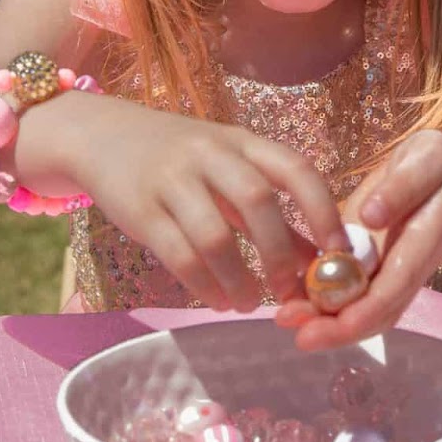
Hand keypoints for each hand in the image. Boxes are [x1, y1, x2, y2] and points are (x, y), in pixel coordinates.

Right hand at [69, 98, 347, 311]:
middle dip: (279, 254)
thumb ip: (275, 214)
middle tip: (289, 292)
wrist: (102, 136)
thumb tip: (319, 261)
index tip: (338, 254)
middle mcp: (210, 153)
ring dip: (239, 279)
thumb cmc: (182, 160)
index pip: (295, 169)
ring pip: (215, 236)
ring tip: (247, 304)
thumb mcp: (231, 172)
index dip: (323, 212)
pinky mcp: (141, 210)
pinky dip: (204, 286)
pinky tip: (217, 301)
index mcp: (243, 141)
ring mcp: (172, 179)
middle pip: (257, 202)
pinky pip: (179, 255)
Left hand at [274, 130, 441, 349]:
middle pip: (379, 309)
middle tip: (287, 323)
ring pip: (368, 309)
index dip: (361, 312)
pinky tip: (295, 299)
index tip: (323, 326)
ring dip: (327, 320)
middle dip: (335, 327)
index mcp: (426, 237)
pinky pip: (358, 294)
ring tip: (284, 317)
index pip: (396, 285)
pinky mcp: (381, 268)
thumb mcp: (431, 159)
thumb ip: (405, 185)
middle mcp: (412, 266)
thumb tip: (370, 217)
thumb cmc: (440, 166)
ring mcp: (397, 272)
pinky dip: (327, 302)